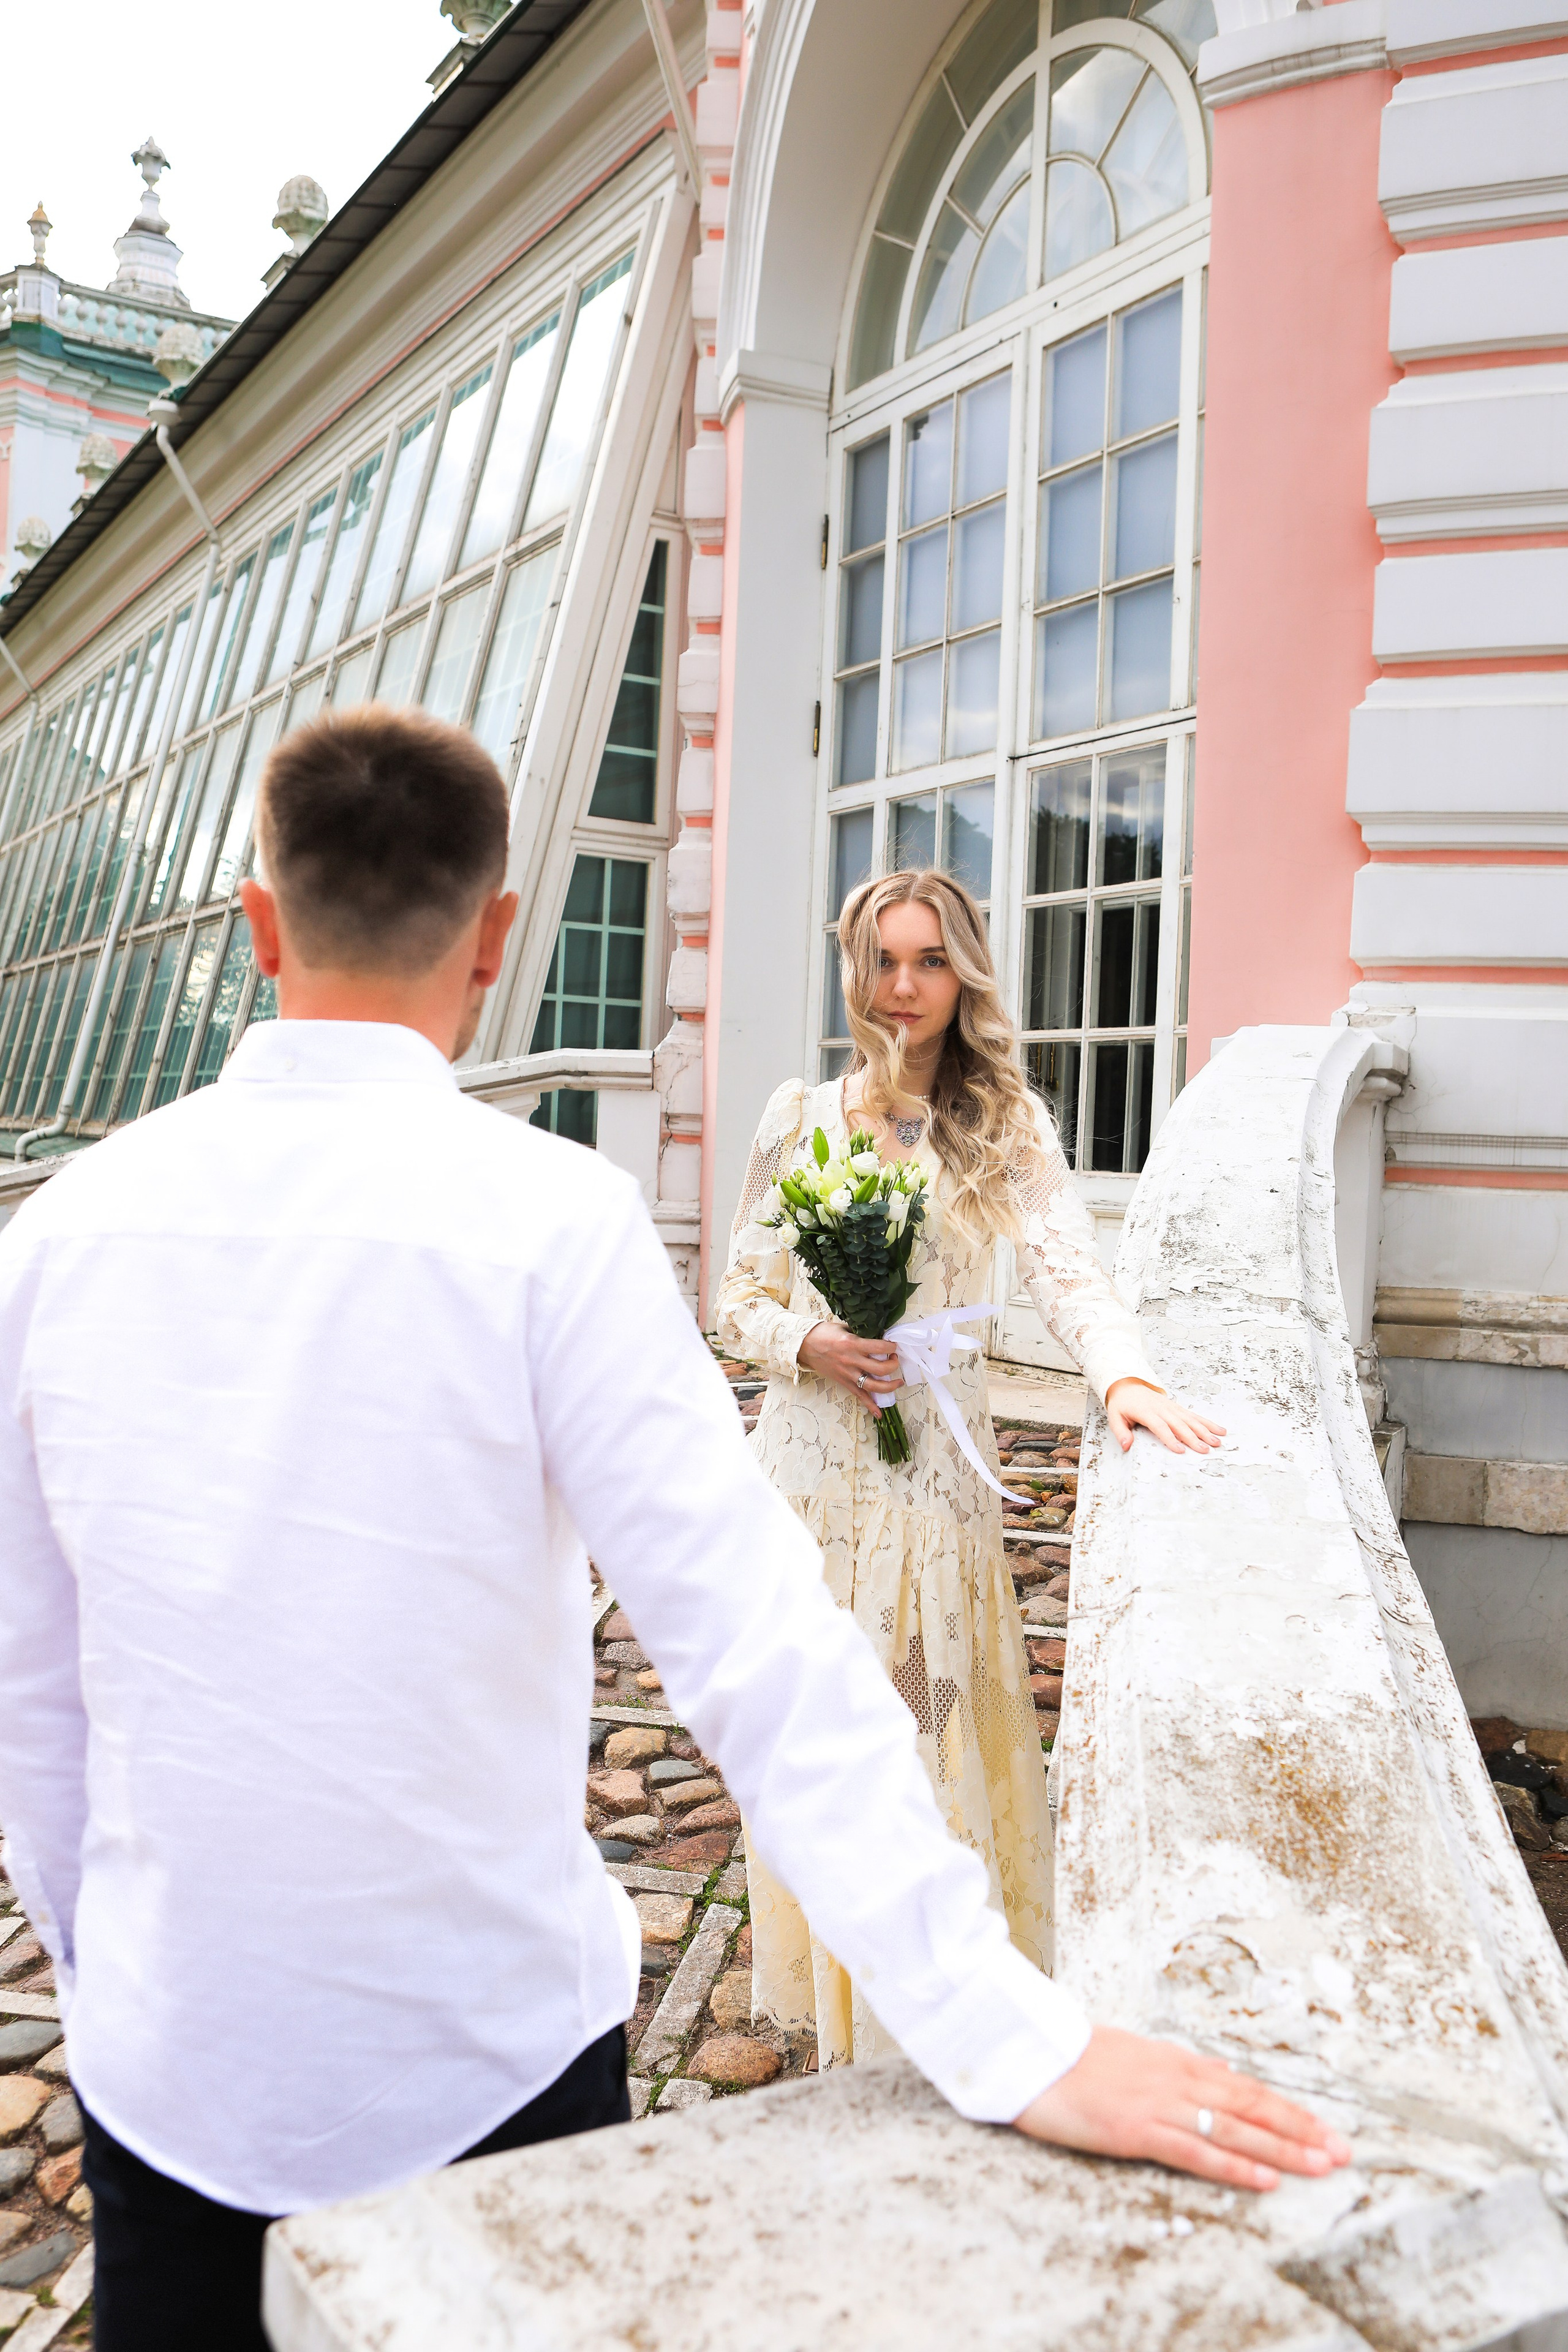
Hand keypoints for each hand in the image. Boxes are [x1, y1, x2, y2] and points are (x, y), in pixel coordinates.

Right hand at [797, 1321, 903, 1415]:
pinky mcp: (843, 1382)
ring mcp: (848, 1373)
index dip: (891, 1347)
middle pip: (881, 1369)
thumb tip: (876, 1336)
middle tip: (895, 1360)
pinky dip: (870, 1405)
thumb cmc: (823, 1333)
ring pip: (873, 1386)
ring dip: (890, 1386)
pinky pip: (859, 1396)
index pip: (880, 1348)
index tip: (893, 1346)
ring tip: (898, 1383)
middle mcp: (852, 1360)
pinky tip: (879, 1413)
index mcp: (853, 1344)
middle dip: (894, 1365)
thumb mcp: (844, 1328)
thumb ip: (860, 1334)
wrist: (804, 1345)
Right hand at [1013, 2025, 1350, 2191]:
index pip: (1247, 2089)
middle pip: (1253, 2107)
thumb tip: (1223, 2072)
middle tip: (1344, 2151)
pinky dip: (1235, 2166)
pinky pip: (1196, 2151)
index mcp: (1178, 2061)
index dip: (1290, 2110)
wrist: (1030, 2053)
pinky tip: (1265, 2179)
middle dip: (1302, 2130)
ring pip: (1236, 2128)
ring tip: (1322, 2165)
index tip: (1325, 2128)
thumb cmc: (1077, 2056)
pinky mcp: (1138, 2129)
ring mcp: (1160, 2104)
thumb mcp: (1137, 2052)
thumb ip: (1182, 2065)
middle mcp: (1178, 2079)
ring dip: (1284, 2148)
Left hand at [1105, 1380, 1224, 1454]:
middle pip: (1180, 1424)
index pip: (1160, 1427)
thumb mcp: (1115, 1417)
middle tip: (1205, 1450)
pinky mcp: (1178, 1407)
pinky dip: (1208, 1423)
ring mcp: (1172, 1407)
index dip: (1170, 1439)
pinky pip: (1194, 1415)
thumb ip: (1121, 1432)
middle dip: (1194, 1438)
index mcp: (1147, 1412)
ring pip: (1191, 1419)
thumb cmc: (1123, 1404)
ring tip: (1218, 1441)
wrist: (1128, 1384)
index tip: (1180, 1450)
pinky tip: (1219, 1430)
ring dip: (1206, 1431)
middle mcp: (1162, 1409)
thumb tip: (1126, 1446)